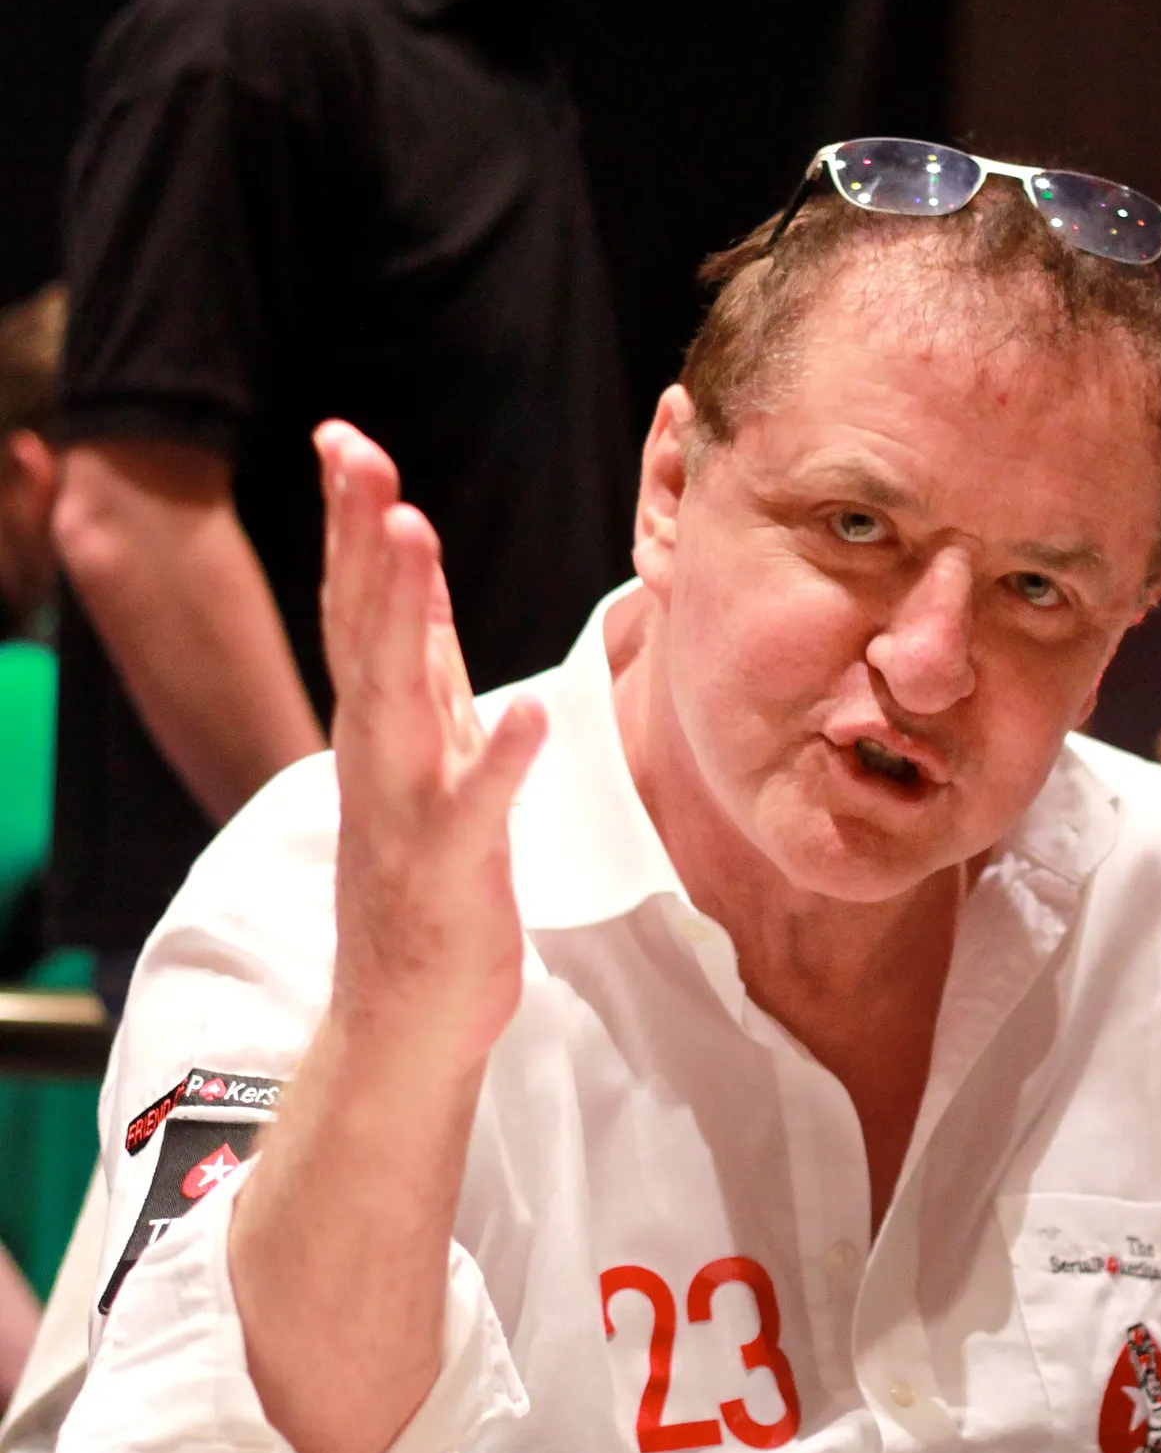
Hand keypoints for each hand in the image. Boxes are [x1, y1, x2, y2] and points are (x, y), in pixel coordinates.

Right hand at [315, 421, 545, 1068]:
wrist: (404, 1015)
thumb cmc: (423, 879)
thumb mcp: (422, 753)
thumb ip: (420, 667)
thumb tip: (415, 575)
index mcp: (381, 725)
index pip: (360, 606)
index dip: (354, 522)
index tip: (345, 438)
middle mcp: (380, 755)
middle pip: (365, 629)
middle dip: (363, 540)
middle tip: (358, 455)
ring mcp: (409, 809)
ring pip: (400, 698)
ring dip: (406, 616)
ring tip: (414, 534)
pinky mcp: (453, 868)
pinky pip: (477, 808)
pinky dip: (497, 760)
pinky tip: (524, 714)